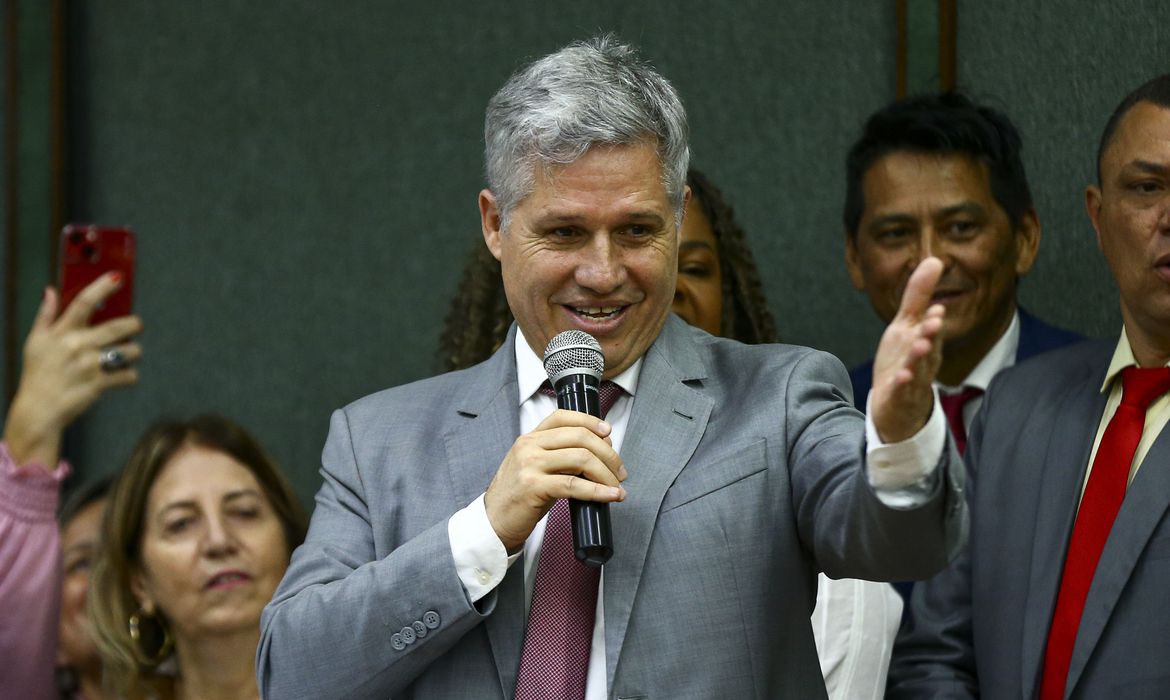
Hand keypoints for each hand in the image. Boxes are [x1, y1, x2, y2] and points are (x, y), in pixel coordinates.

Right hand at [3, 274, 142, 469]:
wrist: (39, 409)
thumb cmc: (38, 374)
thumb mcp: (35, 342)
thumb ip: (45, 315)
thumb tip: (50, 291)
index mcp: (61, 332)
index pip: (83, 302)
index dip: (102, 287)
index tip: (118, 277)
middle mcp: (76, 345)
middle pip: (117, 326)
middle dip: (134, 324)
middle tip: (136, 325)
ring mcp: (89, 365)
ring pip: (129, 350)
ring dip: (134, 351)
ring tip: (127, 354)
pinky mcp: (98, 383)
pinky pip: (128, 375)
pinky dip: (130, 375)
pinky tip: (124, 375)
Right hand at [484, 410, 626, 551]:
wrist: (493, 521)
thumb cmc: (519, 496)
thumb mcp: (537, 468)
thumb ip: (561, 456)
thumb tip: (599, 450)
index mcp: (530, 438)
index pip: (563, 417)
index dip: (590, 421)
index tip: (608, 432)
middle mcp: (529, 446)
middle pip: (580, 437)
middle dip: (608, 454)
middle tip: (620, 471)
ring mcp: (530, 465)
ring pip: (581, 458)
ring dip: (606, 473)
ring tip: (616, 487)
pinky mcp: (533, 487)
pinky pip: (573, 485)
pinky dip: (597, 490)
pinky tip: (609, 496)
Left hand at [869, 257, 944, 442]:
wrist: (897, 405)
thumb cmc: (904, 359)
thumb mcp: (907, 325)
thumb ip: (919, 296)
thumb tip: (934, 260)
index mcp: (925, 342)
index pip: (930, 329)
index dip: (932, 319)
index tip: (936, 307)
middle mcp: (922, 361)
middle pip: (928, 347)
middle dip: (931, 334)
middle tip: (934, 321)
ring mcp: (912, 380)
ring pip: (918, 368)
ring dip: (919, 357)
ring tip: (920, 345)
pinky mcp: (899, 397)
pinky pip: (903, 391)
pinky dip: (903, 385)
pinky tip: (901, 378)